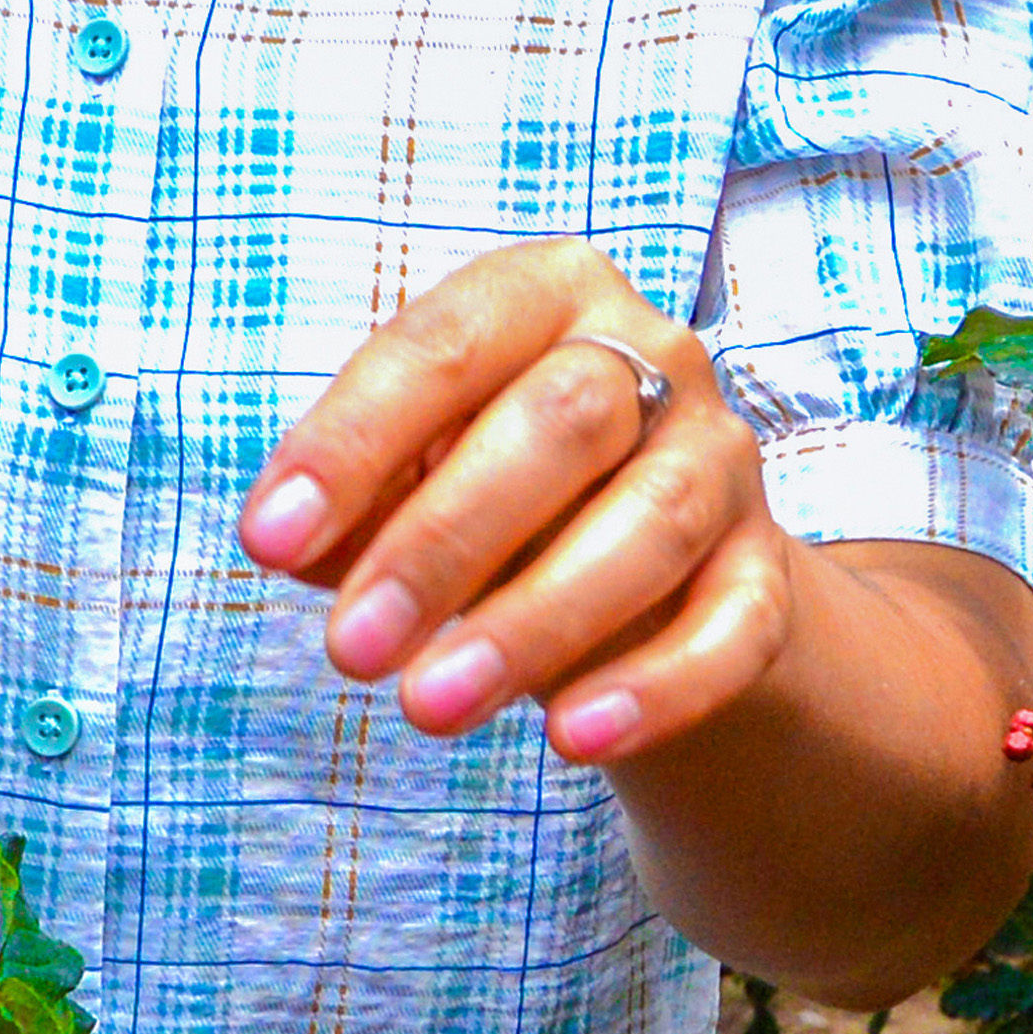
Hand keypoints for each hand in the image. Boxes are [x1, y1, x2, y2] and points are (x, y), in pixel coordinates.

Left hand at [238, 244, 787, 763]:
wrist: (648, 571)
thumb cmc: (494, 498)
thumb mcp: (410, 481)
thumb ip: (356, 504)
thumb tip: (292, 544)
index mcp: (544, 294)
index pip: (443, 345)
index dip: (351, 443)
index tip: (265, 543)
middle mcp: (652, 355)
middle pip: (561, 423)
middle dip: (442, 541)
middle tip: (350, 650)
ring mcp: (722, 460)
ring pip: (651, 523)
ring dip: (534, 620)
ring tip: (431, 707)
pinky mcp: (766, 570)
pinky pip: (733, 627)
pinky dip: (658, 687)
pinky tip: (574, 740)